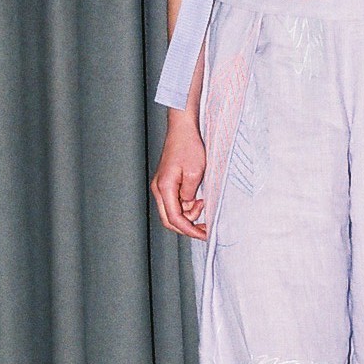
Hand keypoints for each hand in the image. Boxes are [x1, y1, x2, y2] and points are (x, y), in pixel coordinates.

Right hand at [150, 114, 207, 238]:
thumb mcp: (195, 173)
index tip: (204, 234)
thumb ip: (189, 195)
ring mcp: (161, 186)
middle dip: (187, 226)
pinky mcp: (167, 183)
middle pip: (170, 219)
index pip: (174, 219)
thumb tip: (187, 207)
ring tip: (203, 202)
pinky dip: (186, 205)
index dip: (189, 230)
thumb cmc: (189, 147)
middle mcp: (159, 189)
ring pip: (172, 211)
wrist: (182, 129)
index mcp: (164, 188)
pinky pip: (174, 202)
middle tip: (205, 227)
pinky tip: (198, 199)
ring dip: (189, 213)